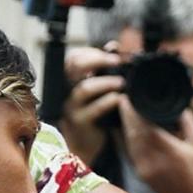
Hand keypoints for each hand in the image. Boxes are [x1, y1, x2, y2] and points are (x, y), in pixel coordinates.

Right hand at [59, 47, 125, 163]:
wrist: (83, 146)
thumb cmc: (93, 115)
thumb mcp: (98, 91)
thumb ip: (104, 70)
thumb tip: (114, 46)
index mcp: (73, 81)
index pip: (74, 58)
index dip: (90, 52)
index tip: (112, 52)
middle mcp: (70, 91)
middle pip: (74, 66)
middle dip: (96, 60)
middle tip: (117, 61)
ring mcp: (73, 107)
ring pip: (84, 88)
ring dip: (106, 82)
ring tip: (122, 82)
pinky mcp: (81, 122)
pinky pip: (94, 110)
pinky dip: (108, 102)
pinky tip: (119, 100)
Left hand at [118, 97, 192, 192]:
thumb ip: (188, 123)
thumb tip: (177, 106)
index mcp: (170, 151)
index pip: (146, 127)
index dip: (135, 113)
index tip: (131, 99)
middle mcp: (154, 160)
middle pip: (133, 132)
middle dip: (126, 115)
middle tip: (123, 100)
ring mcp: (144, 168)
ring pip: (129, 141)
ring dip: (124, 125)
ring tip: (123, 111)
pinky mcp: (140, 172)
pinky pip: (129, 151)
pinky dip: (126, 137)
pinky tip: (125, 128)